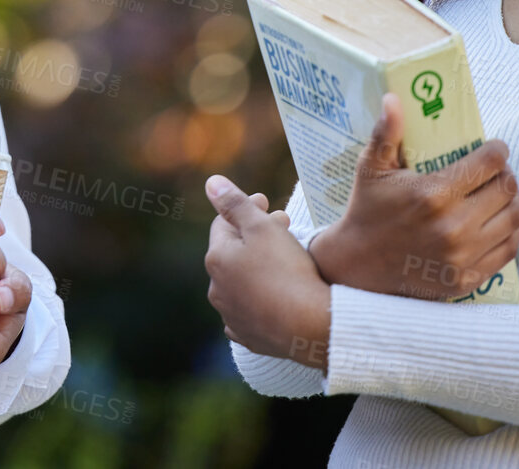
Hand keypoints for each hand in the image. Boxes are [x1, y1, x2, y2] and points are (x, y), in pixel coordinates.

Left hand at [204, 176, 332, 368]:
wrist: (308, 326)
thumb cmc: (286, 271)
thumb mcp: (261, 227)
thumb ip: (234, 203)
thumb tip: (211, 182)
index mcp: (216, 259)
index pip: (224, 224)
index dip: (246, 208)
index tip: (267, 202)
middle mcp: (217, 289)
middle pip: (234, 252)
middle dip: (255, 235)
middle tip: (283, 225)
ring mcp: (232, 316)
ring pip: (242, 282)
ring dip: (258, 266)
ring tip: (284, 259)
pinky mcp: (249, 337)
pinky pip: (251, 310)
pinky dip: (261, 296)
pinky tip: (276, 292)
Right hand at [308, 92, 518, 299]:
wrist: (358, 265)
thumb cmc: (368, 209)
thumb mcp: (371, 168)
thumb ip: (385, 133)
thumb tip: (393, 98)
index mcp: (432, 194)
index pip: (488, 164)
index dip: (498, 150)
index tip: (495, 147)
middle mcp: (452, 226)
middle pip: (506, 190)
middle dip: (506, 174)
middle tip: (498, 169)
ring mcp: (462, 256)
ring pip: (512, 219)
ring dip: (513, 201)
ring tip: (502, 192)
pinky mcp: (467, 279)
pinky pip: (508, 249)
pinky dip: (511, 231)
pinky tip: (501, 220)